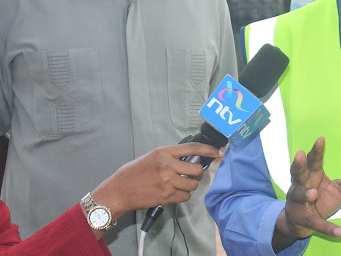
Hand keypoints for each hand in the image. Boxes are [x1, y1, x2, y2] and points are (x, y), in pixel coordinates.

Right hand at [90, 142, 222, 220]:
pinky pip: (185, 197)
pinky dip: (182, 196)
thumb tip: (188, 158)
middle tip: (191, 176)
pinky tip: (172, 193)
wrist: (118, 191)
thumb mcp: (151, 157)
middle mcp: (167, 165)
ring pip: (192, 185)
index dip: (208, 150)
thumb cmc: (132, 174)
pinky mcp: (166, 196)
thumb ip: (170, 156)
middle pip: (196, 170)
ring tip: (178, 185)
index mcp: (164, 152)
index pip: (193, 148)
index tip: (218, 153)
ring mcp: (167, 181)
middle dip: (197, 175)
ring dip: (189, 187)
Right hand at [274, 137, 340, 248]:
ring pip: (299, 195)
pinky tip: (339, 232)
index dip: (316, 150)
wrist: (300, 222)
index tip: (321, 139)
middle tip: (300, 154)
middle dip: (299, 164)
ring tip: (313, 193)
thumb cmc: (319, 198)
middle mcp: (300, 185)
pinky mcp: (302, 219)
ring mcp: (298, 202)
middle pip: (298, 172)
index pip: (314, 161)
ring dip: (305, 193)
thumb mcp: (338, 190)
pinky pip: (314, 223)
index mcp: (312, 175)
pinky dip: (326, 227)